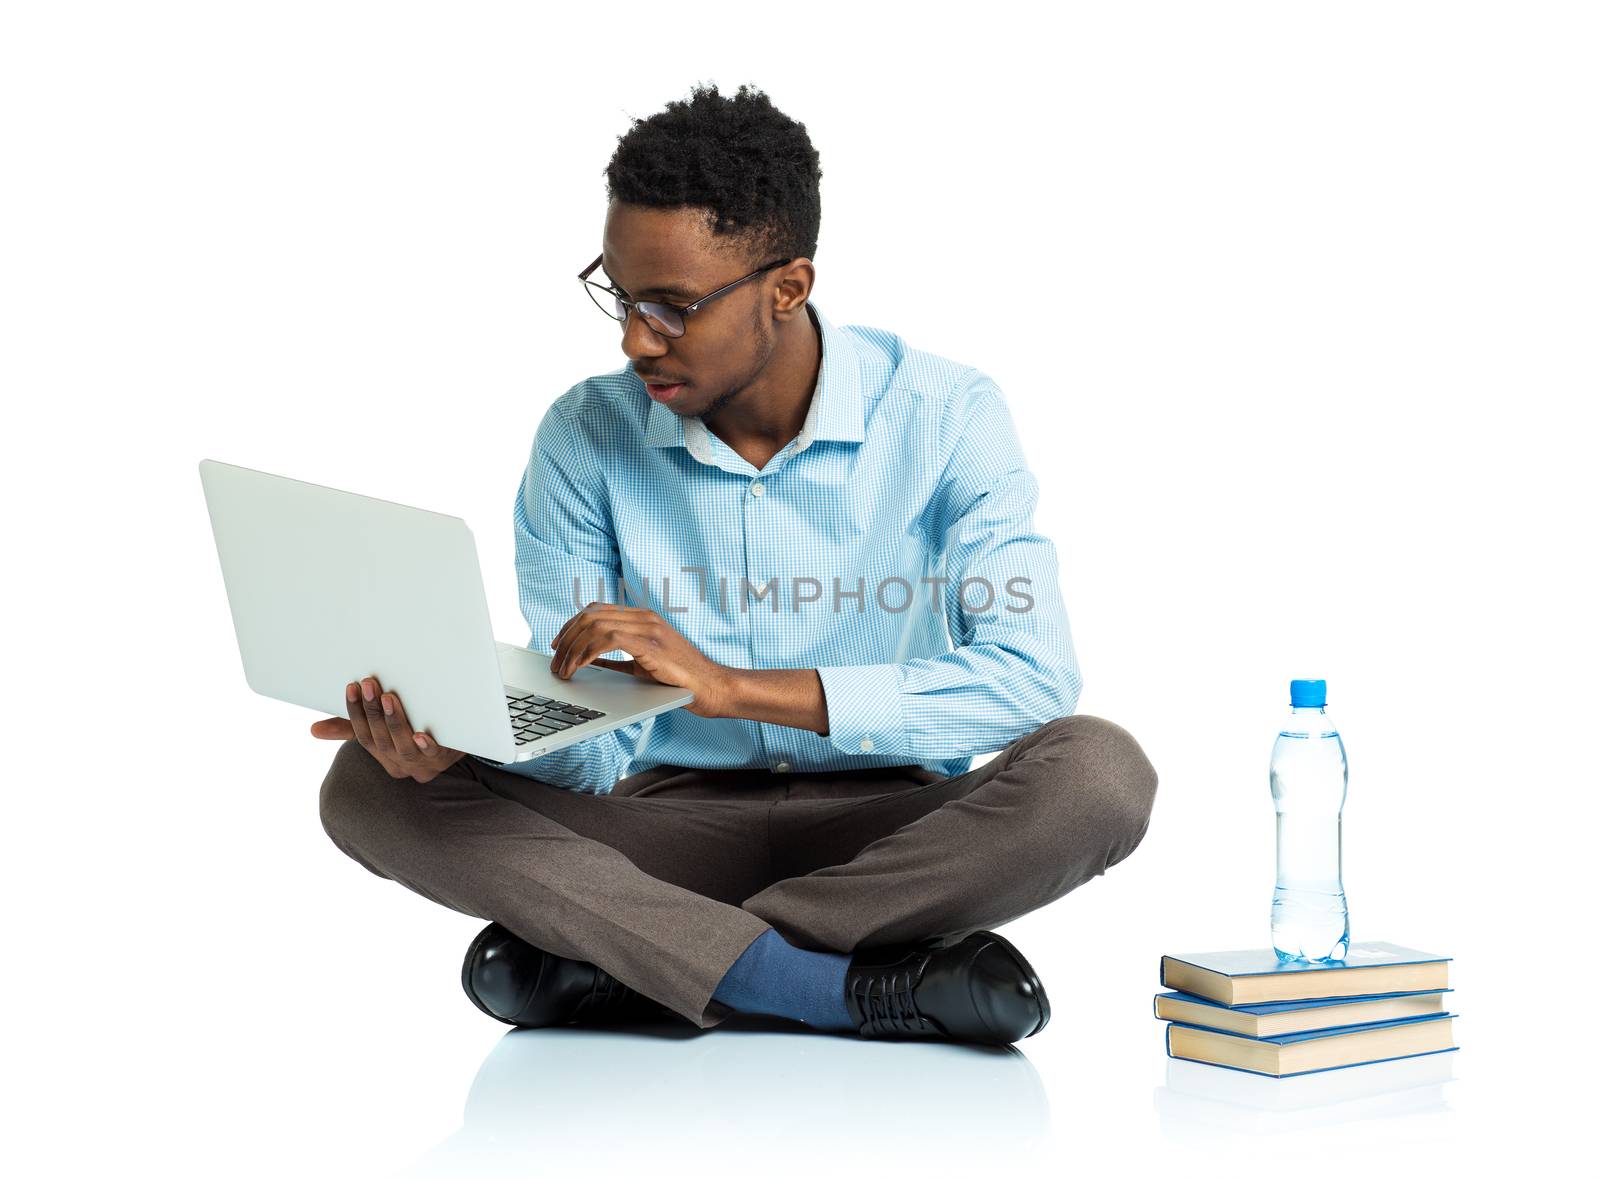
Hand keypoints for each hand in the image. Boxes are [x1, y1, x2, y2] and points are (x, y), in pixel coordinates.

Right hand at [310, 676, 465, 782]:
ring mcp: (421, 763)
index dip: (355, 711)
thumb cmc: (413, 734)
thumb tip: (313, 730)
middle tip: (369, 684)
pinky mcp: (444, 759)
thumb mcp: (382, 730)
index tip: (352, 686)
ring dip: (395, 723)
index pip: (361, 735)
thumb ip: (351, 729)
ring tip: (389, 698)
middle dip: (372, 712)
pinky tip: (421, 734)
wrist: (458, 745)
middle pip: (380, 740)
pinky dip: (426, 746)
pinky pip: (433, 755)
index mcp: (381, 755)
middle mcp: (398, 763)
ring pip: (403, 747)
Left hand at [549, 601, 731, 718]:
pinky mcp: (651, 645)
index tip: (557, 645)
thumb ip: (617, 659)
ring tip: (563, 671)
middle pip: (590, 616)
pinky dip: (587, 653)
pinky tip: (579, 667)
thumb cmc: (680, 681)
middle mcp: (645, 617)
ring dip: (572, 649)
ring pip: (595, 626)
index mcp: (643, 618)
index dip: (571, 626)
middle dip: (566, 639)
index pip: (596, 610)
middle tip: (555, 662)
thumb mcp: (642, 665)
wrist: (712, 687)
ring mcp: (649, 629)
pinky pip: (608, 639)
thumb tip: (588, 660)